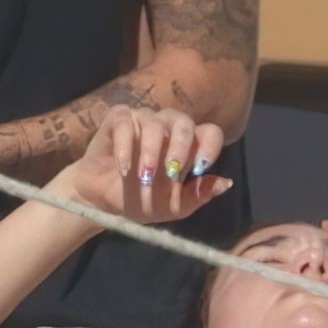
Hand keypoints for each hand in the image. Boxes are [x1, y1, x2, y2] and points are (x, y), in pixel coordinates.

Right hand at [55, 106, 231, 225]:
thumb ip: (198, 195)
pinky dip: (125, 146)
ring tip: (143, 177)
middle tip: (171, 173)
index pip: (210, 133)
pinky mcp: (118, 119)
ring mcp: (143, 121)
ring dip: (150, 152)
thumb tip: (227, 183)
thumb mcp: (172, 207)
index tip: (201, 167)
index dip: (210, 146)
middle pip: (184, 122)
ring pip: (154, 122)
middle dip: (180, 147)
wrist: (100, 203)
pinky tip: (123, 169)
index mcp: (187, 147)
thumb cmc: (140, 201)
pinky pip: (124, 121)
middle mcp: (168, 129)